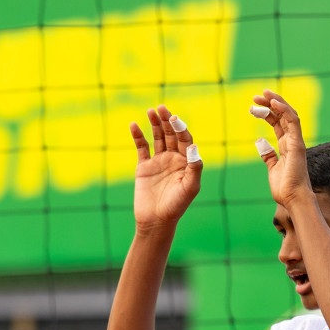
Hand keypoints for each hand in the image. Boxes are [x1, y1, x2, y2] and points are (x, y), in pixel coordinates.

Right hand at [129, 104, 201, 230]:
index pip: (185, 139)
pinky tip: (134, 125)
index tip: (174, 119)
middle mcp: (173, 159)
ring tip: (150, 111)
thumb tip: (194, 147)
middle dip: (166, 121)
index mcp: (186, 162)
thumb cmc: (176, 206)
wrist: (156, 221)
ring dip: (154, 124)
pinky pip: (142, 147)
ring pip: (157, 137)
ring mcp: (158, 161)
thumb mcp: (190, 188)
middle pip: (171, 134)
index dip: (180, 128)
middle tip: (161, 108)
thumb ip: (195, 168)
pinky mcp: (144, 167)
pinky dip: (138, 136)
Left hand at [251, 90, 314, 207]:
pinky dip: (284, 110)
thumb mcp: (272, 168)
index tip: (253, 106)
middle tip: (256, 96)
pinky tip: (274, 102)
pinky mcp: (298, 144)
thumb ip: (268, 155)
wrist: (292, 199)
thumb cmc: (284, 187)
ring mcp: (296, 141)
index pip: (277, 123)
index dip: (267, 113)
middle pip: (282, 116)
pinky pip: (293, 122)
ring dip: (277, 102)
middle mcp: (293, 141)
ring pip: (288, 115)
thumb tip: (261, 144)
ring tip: (263, 94)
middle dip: (270, 104)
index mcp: (286, 146)